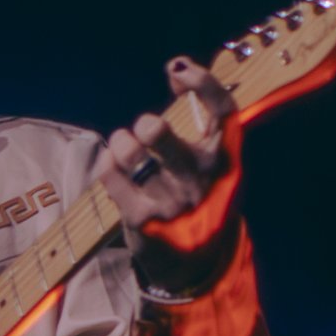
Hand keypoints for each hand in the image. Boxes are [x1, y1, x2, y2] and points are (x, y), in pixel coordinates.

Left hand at [98, 55, 237, 238]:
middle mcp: (202, 180)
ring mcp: (172, 203)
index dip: (201, 83)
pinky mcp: (143, 220)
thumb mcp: (214, 163)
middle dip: (145, 125)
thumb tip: (176, 68)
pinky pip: (113, 178)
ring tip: (124, 143)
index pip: (223, 112)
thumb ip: (199, 119)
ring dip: (122, 142)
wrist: (198, 267)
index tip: (178, 68)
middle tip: (145, 127)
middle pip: (162, 136)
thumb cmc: (202, 198)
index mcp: (226, 160)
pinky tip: (113, 162)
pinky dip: (108, 163)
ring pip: (133, 156)